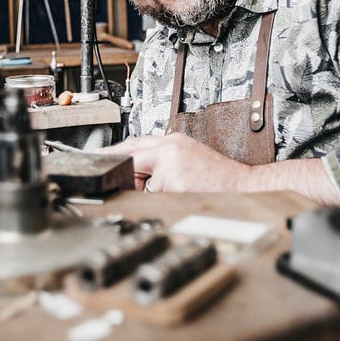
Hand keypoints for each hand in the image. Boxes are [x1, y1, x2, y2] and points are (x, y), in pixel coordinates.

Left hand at [103, 133, 251, 192]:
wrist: (242, 186)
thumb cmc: (218, 177)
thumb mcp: (188, 158)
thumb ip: (162, 161)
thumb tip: (135, 175)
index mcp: (172, 141)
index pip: (134, 143)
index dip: (114, 151)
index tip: (97, 157)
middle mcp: (169, 149)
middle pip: (131, 157)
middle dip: (123, 170)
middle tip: (114, 179)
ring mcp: (171, 165)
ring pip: (143, 183)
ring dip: (153, 192)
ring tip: (180, 188)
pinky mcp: (174, 182)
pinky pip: (156, 196)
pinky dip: (165, 199)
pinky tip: (184, 194)